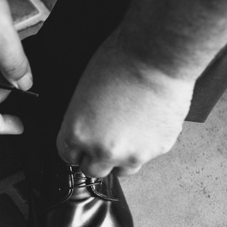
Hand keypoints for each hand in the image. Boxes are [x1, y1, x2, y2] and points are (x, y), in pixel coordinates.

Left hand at [56, 32, 195, 176]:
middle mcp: (103, 149)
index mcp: (77, 133)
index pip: (68, 157)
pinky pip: (148, 156)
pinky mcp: (158, 150)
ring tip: (128, 133)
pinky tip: (147, 123)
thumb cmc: (120, 61)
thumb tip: (86, 130)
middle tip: (105, 139)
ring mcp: (133, 153)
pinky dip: (147, 144)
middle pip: (93, 170)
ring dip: (122, 157)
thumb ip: (82, 120)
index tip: (82, 146)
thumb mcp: (83, 91)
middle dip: (97, 157)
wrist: (157, 56)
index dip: (76, 149)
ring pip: (123, 170)